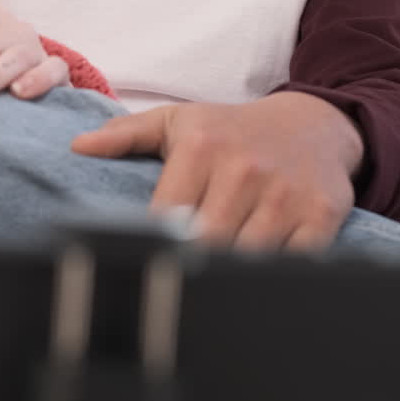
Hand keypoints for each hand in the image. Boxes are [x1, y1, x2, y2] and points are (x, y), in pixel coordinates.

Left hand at [71, 92, 363, 250]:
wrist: (313, 123)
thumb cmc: (233, 130)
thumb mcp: (179, 121)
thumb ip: (126, 134)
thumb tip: (78, 147)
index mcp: (202, 147)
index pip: (166, 215)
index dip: (153, 244)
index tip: (145, 260)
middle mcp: (244, 168)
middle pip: (205, 243)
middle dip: (190, 263)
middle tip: (178, 276)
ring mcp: (286, 193)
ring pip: (247, 258)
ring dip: (229, 273)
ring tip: (214, 279)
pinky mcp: (321, 213)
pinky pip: (295, 262)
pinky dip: (275, 276)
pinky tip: (257, 276)